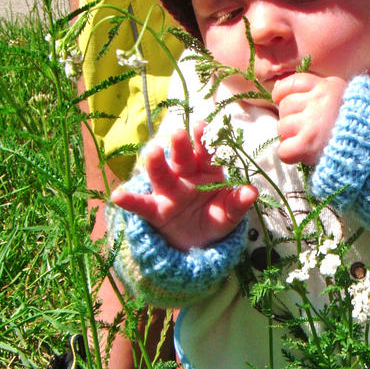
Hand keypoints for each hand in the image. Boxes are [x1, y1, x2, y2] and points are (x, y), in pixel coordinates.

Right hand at [111, 121, 257, 250]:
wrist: (199, 243)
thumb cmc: (215, 218)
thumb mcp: (229, 215)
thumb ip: (238, 203)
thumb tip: (252, 191)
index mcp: (206, 171)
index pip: (205, 151)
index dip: (203, 139)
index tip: (202, 125)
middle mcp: (184, 176)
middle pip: (181, 157)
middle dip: (180, 145)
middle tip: (179, 133)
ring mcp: (168, 191)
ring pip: (160, 174)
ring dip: (156, 163)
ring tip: (153, 152)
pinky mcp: (156, 210)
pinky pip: (142, 204)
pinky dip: (129, 200)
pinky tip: (118, 196)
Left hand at [273, 73, 345, 164]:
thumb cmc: (361, 124)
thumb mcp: (344, 96)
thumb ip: (319, 92)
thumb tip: (280, 91)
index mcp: (327, 86)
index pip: (291, 83)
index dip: (283, 94)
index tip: (287, 104)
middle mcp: (318, 101)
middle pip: (284, 106)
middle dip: (290, 119)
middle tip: (305, 130)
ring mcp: (312, 122)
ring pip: (282, 127)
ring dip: (291, 138)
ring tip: (308, 142)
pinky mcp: (308, 144)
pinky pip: (284, 149)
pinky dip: (290, 155)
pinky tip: (302, 155)